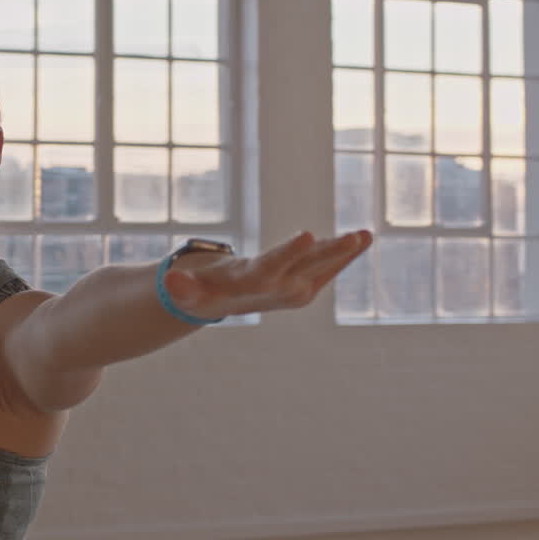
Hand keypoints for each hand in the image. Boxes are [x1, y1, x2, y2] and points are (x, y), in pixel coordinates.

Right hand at [162, 230, 372, 318]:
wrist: (221, 305)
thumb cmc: (203, 290)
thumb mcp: (190, 289)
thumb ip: (183, 288)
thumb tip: (171, 282)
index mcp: (253, 284)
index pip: (274, 267)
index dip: (290, 252)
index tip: (308, 235)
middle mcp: (280, 288)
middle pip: (310, 267)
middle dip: (334, 252)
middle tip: (356, 236)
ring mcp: (296, 289)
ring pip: (325, 267)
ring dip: (347, 251)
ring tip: (367, 234)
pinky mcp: (305, 285)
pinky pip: (328, 267)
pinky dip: (345, 253)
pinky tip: (362, 238)